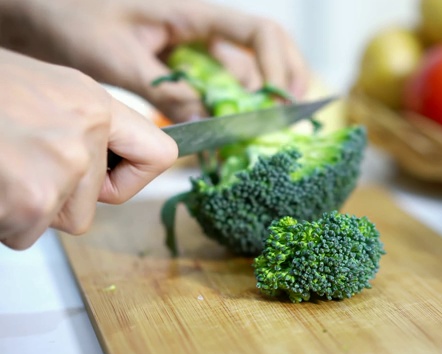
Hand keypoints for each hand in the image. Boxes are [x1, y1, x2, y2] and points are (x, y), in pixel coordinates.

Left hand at [0, 0, 309, 121]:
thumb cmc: (71, 17)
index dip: (279, 67)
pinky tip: (221, 132)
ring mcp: (188, 47)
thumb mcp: (118, 58)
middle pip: (259, 53)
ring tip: (255, 137)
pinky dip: (219, 109)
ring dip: (249, 104)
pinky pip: (209, 87)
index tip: (278, 104)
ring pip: (236, 75)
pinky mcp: (175, 64)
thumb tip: (206, 123)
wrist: (38, 11)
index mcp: (192, 14)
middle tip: (286, 122)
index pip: (259, 33)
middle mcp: (199, 29)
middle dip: (279, 85)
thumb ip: (165, 90)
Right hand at [0, 49, 177, 249]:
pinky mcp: (33, 198)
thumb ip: (81, 127)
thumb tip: (103, 165)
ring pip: (54, 223)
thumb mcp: (46, 91)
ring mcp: (61, 165)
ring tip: (0, 166)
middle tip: (16, 164)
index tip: (108, 183)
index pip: (159, 155)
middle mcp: (86, 132)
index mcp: (94, 103)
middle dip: (53, 200)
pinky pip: (22, 234)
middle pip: (91, 207)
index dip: (132, 179)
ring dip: (22, 208)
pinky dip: (2, 219)